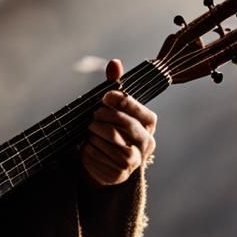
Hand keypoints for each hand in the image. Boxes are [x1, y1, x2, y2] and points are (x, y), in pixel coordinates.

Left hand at [82, 59, 157, 185]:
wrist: (106, 163)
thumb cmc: (112, 130)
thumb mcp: (113, 109)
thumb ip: (115, 87)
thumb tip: (115, 63)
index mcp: (149, 123)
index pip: (140, 110)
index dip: (122, 102)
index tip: (105, 97)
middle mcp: (147, 142)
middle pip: (126, 125)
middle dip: (105, 117)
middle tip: (93, 115)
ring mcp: (134, 160)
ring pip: (112, 142)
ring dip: (96, 134)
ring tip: (90, 131)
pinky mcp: (119, 173)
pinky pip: (99, 156)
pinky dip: (89, 149)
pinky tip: (87, 146)